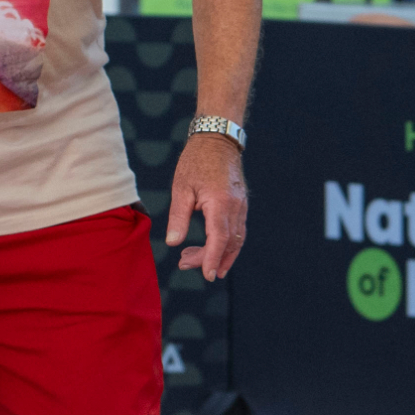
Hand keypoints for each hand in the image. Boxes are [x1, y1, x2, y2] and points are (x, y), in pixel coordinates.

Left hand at [168, 131, 246, 279]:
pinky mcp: (241, 204)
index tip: (208, 275)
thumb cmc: (196, 161)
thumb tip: (173, 242)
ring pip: (236, 239)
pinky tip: (213, 249)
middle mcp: (236, 206)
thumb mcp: (181, 188)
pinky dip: (227, 244)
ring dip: (219, 255)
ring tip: (196, 261)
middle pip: (227, 243)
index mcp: (220, 202)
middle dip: (209, 258)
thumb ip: (178, 217)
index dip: (213, 259)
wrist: (217, 139)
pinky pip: (237, 230)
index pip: (219, 239)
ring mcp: (242, 206)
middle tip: (184, 263)